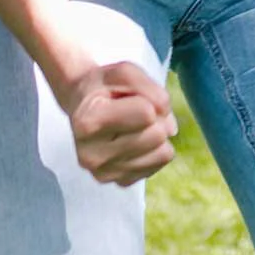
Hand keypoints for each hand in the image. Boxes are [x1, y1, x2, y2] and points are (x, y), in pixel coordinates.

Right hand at [60, 60, 178, 186]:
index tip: (130, 97)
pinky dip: (154, 150)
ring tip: (135, 126)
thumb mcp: (124, 72)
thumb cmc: (105, 87)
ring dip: (157, 134)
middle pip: (157, 135)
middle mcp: (91, 154)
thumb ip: (150, 88)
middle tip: (135, 111)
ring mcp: (104, 173)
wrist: (83, 106)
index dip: (148, 99)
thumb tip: (171, 127)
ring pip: (162, 153)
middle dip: (155, 118)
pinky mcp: (118, 182)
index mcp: (88, 121)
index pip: (147, 113)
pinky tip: (135, 141)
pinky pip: (159, 165)